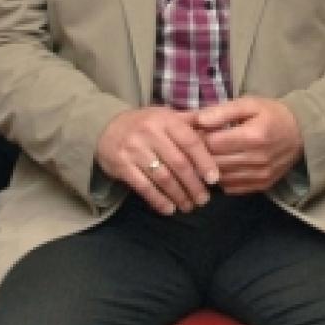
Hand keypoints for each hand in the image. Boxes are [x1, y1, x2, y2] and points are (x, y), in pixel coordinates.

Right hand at [96, 106, 219, 215]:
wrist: (104, 126)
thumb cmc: (144, 123)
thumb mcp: (166, 115)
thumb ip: (190, 123)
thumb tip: (220, 130)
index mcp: (165, 119)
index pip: (190, 142)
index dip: (204, 161)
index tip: (214, 179)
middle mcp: (149, 133)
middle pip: (178, 163)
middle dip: (193, 184)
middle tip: (204, 199)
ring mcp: (134, 150)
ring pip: (162, 178)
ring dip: (178, 195)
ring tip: (189, 206)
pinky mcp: (121, 166)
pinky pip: (143, 187)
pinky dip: (158, 200)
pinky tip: (169, 209)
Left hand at [195, 97, 302, 195]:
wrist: (301, 132)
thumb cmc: (271, 114)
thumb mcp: (248, 104)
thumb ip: (222, 112)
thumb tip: (197, 120)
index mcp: (253, 135)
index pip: (212, 143)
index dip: (197, 138)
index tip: (192, 133)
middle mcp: (257, 159)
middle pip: (214, 163)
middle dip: (200, 154)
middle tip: (195, 145)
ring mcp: (261, 175)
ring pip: (220, 178)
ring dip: (209, 169)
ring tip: (206, 156)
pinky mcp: (262, 185)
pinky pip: (231, 188)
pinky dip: (222, 179)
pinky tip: (222, 167)